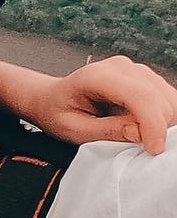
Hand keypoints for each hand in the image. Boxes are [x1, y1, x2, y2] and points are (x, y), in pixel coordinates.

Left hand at [0, 55, 176, 154]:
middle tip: (142, 148)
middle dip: (158, 128)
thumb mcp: (74, 130)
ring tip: (137, 136)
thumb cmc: (58, 112)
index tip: (154, 149)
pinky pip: (166, 99)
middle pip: (159, 99)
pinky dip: (161, 118)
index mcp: (97, 76)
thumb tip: (141, 134)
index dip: (153, 124)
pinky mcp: (144, 79)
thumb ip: (107, 131)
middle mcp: (121, 68)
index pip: (139, 96)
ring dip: (161, 123)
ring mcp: (135, 70)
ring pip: (168, 99)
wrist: (51, 98)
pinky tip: (142, 127)